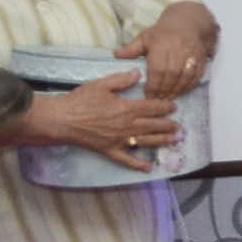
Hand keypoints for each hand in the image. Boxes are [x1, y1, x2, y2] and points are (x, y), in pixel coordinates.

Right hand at [31, 69, 181, 170]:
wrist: (62, 119)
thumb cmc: (80, 100)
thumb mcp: (101, 85)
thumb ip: (121, 80)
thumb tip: (138, 74)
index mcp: (126, 108)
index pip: (151, 107)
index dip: (165, 107)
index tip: (173, 107)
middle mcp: (126, 125)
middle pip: (153, 126)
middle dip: (168, 125)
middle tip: (179, 126)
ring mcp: (119, 140)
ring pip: (145, 141)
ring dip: (161, 141)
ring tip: (173, 141)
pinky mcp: (110, 150)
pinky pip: (127, 160)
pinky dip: (138, 165)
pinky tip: (149, 168)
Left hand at [116, 2, 218, 96]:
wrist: (188, 24)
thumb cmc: (163, 33)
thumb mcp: (145, 37)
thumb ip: (131, 48)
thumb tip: (116, 55)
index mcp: (161, 45)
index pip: (157, 69)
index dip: (153, 85)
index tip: (147, 95)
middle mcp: (177, 51)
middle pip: (171, 75)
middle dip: (164, 90)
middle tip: (156, 101)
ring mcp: (191, 56)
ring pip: (184, 78)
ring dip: (176, 91)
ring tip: (167, 99)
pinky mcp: (200, 60)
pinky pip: (195, 77)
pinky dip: (188, 87)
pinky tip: (180, 93)